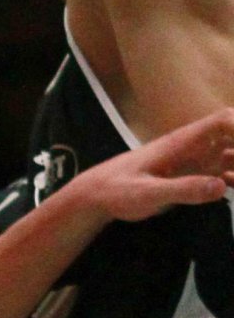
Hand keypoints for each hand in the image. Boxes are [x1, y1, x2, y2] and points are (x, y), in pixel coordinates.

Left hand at [82, 108, 233, 222]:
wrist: (97, 196)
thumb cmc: (118, 190)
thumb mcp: (149, 193)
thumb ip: (183, 189)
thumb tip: (220, 185)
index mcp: (182, 142)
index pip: (222, 121)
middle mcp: (193, 148)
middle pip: (233, 137)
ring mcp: (193, 162)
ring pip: (231, 156)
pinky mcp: (190, 178)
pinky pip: (221, 174)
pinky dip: (233, 180)